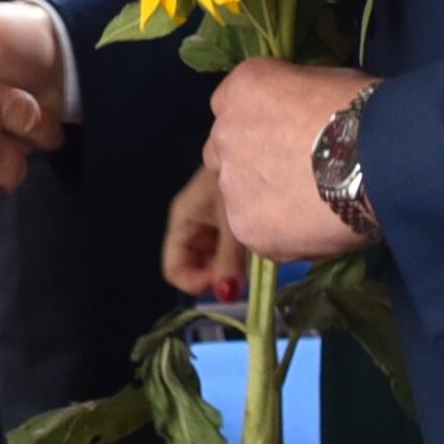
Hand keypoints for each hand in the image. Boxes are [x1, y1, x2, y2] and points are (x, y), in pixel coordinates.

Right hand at [162, 162, 246, 300]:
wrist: (269, 149)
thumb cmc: (244, 179)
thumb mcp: (235, 224)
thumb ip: (229, 262)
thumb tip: (226, 295)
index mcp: (184, 218)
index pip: (174, 269)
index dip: (197, 282)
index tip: (227, 282)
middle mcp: (192, 220)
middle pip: (193, 264)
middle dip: (215, 275)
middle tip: (244, 273)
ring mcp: (210, 218)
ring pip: (211, 257)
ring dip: (230, 265)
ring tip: (254, 255)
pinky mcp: (229, 214)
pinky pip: (227, 244)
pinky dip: (240, 252)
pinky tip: (258, 243)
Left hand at [207, 60, 380, 261]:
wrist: (377, 159)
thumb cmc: (361, 109)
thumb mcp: (321, 81)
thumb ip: (293, 104)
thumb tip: (301, 121)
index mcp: (241, 88)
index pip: (231, 107)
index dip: (257, 124)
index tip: (282, 136)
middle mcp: (223, 133)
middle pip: (226, 152)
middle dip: (251, 162)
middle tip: (291, 174)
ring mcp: (231, 183)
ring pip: (239, 195)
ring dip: (264, 199)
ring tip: (309, 206)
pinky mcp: (245, 226)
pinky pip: (258, 230)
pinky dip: (280, 231)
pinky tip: (313, 226)